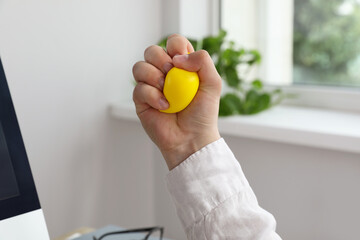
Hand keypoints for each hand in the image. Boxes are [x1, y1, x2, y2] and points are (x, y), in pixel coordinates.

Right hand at [132, 34, 221, 169]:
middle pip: (151, 51)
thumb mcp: (213, 83)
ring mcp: (151, 86)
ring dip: (152, 76)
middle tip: (170, 75)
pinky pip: (139, 88)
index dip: (175, 46)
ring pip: (139, 67)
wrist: (191, 138)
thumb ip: (203, 60)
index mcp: (181, 66)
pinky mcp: (141, 100)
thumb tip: (177, 58)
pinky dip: (152, 96)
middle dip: (160, 59)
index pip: (173, 43)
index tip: (180, 60)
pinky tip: (164, 106)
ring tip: (166, 91)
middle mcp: (164, 74)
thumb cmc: (203, 113)